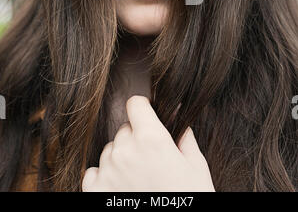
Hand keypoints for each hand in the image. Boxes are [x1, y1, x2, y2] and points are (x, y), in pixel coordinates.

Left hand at [82, 95, 214, 191]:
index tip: (145, 115)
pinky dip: (104, 177)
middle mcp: (126, 151)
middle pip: (124, 129)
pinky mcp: (95, 193)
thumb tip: (179, 121)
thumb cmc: (189, 200)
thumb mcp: (196, 167)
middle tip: (149, 159)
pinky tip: (121, 188)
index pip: (135, 104)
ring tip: (138, 179)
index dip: (142, 108)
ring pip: (110, 150)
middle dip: (135, 138)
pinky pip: (94, 172)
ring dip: (120, 158)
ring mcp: (108, 172)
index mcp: (151, 139)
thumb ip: (184, 138)